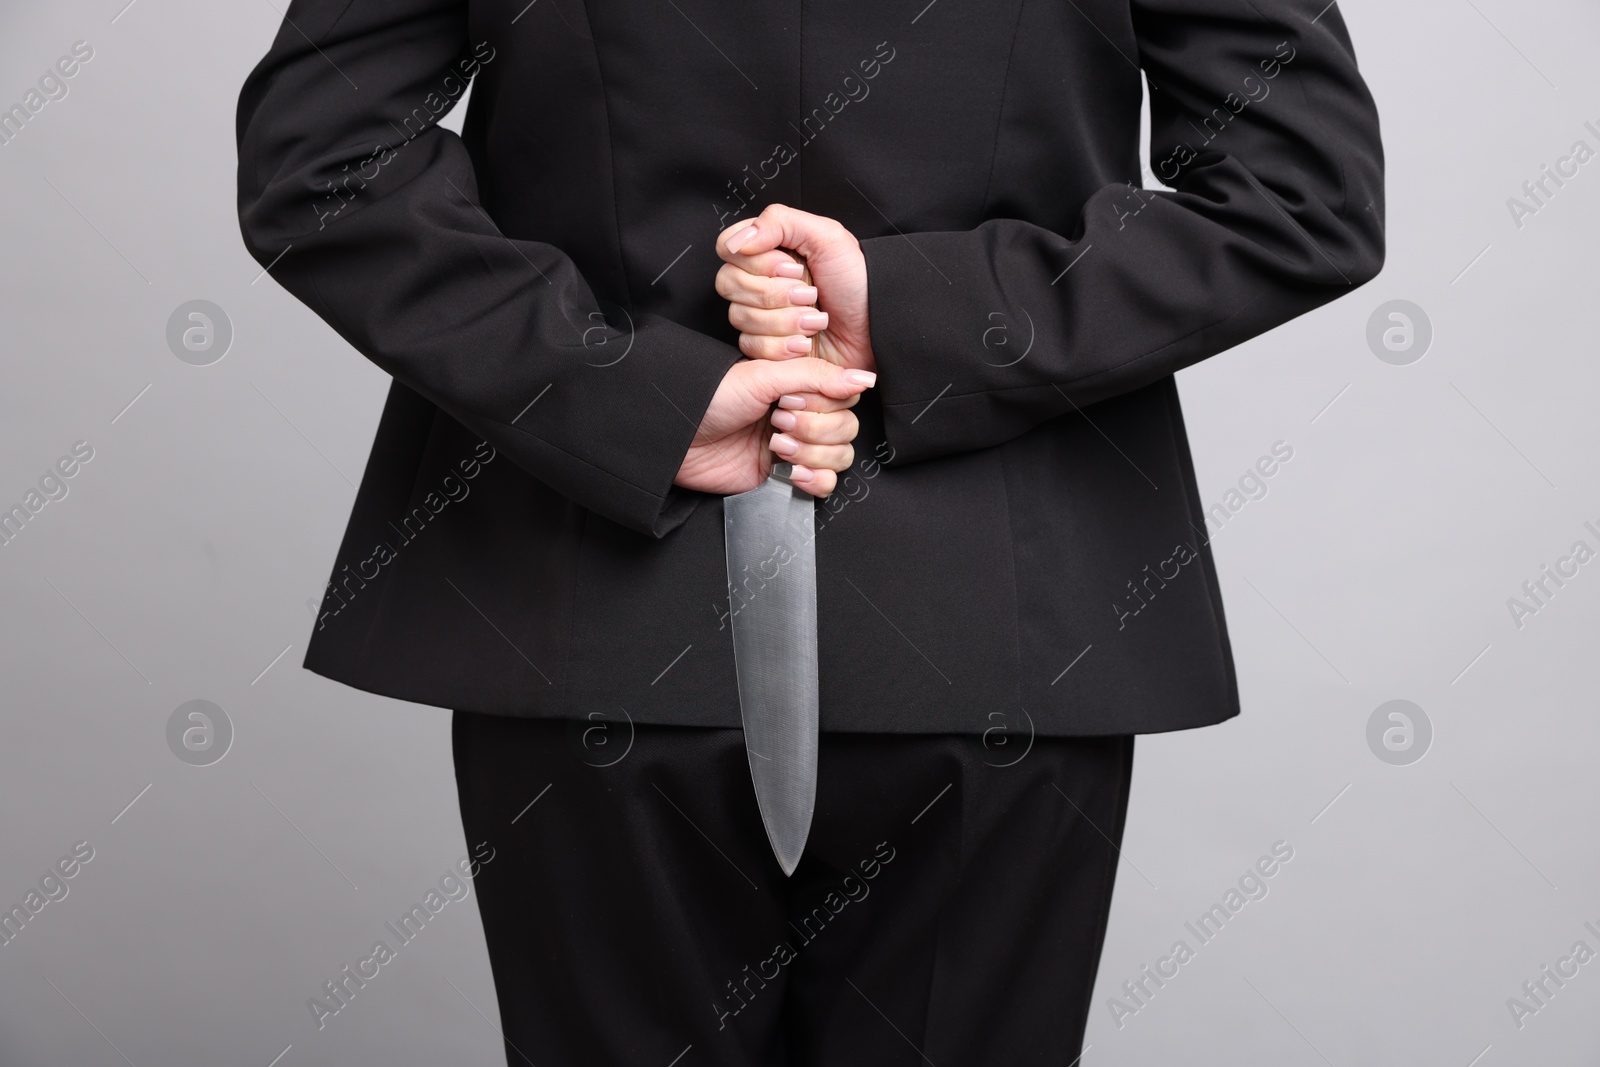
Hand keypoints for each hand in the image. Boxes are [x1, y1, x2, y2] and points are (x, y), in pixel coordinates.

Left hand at [675, 357, 875, 498]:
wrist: (676, 437)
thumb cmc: (710, 399)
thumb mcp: (764, 376)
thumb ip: (817, 376)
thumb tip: (865, 378)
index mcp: (800, 387)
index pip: (845, 398)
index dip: (824, 404)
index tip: (789, 400)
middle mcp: (803, 415)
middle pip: (847, 430)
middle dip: (815, 430)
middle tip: (778, 423)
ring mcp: (796, 448)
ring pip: (840, 457)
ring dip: (812, 455)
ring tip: (776, 446)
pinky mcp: (784, 478)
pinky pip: (825, 485)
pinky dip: (815, 480)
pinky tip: (791, 474)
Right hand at [716, 205, 874, 374]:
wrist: (877, 329)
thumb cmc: (857, 283)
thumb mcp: (827, 237)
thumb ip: (779, 222)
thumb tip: (739, 240)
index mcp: (769, 249)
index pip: (728, 247)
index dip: (755, 261)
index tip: (791, 267)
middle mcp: (760, 280)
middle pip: (728, 284)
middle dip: (774, 293)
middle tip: (810, 295)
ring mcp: (760, 314)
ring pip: (739, 317)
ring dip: (784, 321)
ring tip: (817, 321)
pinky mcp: (766, 346)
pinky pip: (750, 346)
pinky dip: (782, 346)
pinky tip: (806, 342)